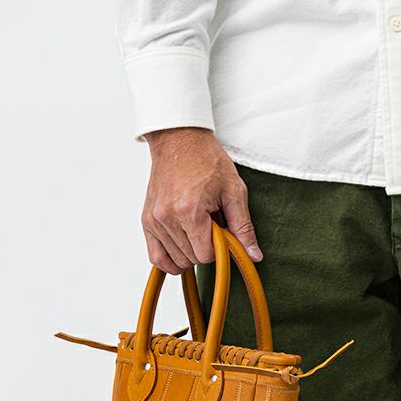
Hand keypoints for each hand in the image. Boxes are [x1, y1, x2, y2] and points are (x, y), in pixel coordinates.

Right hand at [142, 127, 261, 273]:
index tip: (222, 231)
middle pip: (191, 259)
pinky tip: (182, 250)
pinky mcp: (147, 220)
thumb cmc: (207, 160)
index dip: (219, 248)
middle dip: (205, 248)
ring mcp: (154, 220)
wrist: (180, 139)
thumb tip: (254, 256)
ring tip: (196, 227)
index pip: (205, 255)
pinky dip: (170, 260)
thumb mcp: (234, 191)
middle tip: (210, 226)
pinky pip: (156, 257)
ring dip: (190, 252)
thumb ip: (243, 227)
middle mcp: (167, 218)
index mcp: (189, 212)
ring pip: (176, 260)